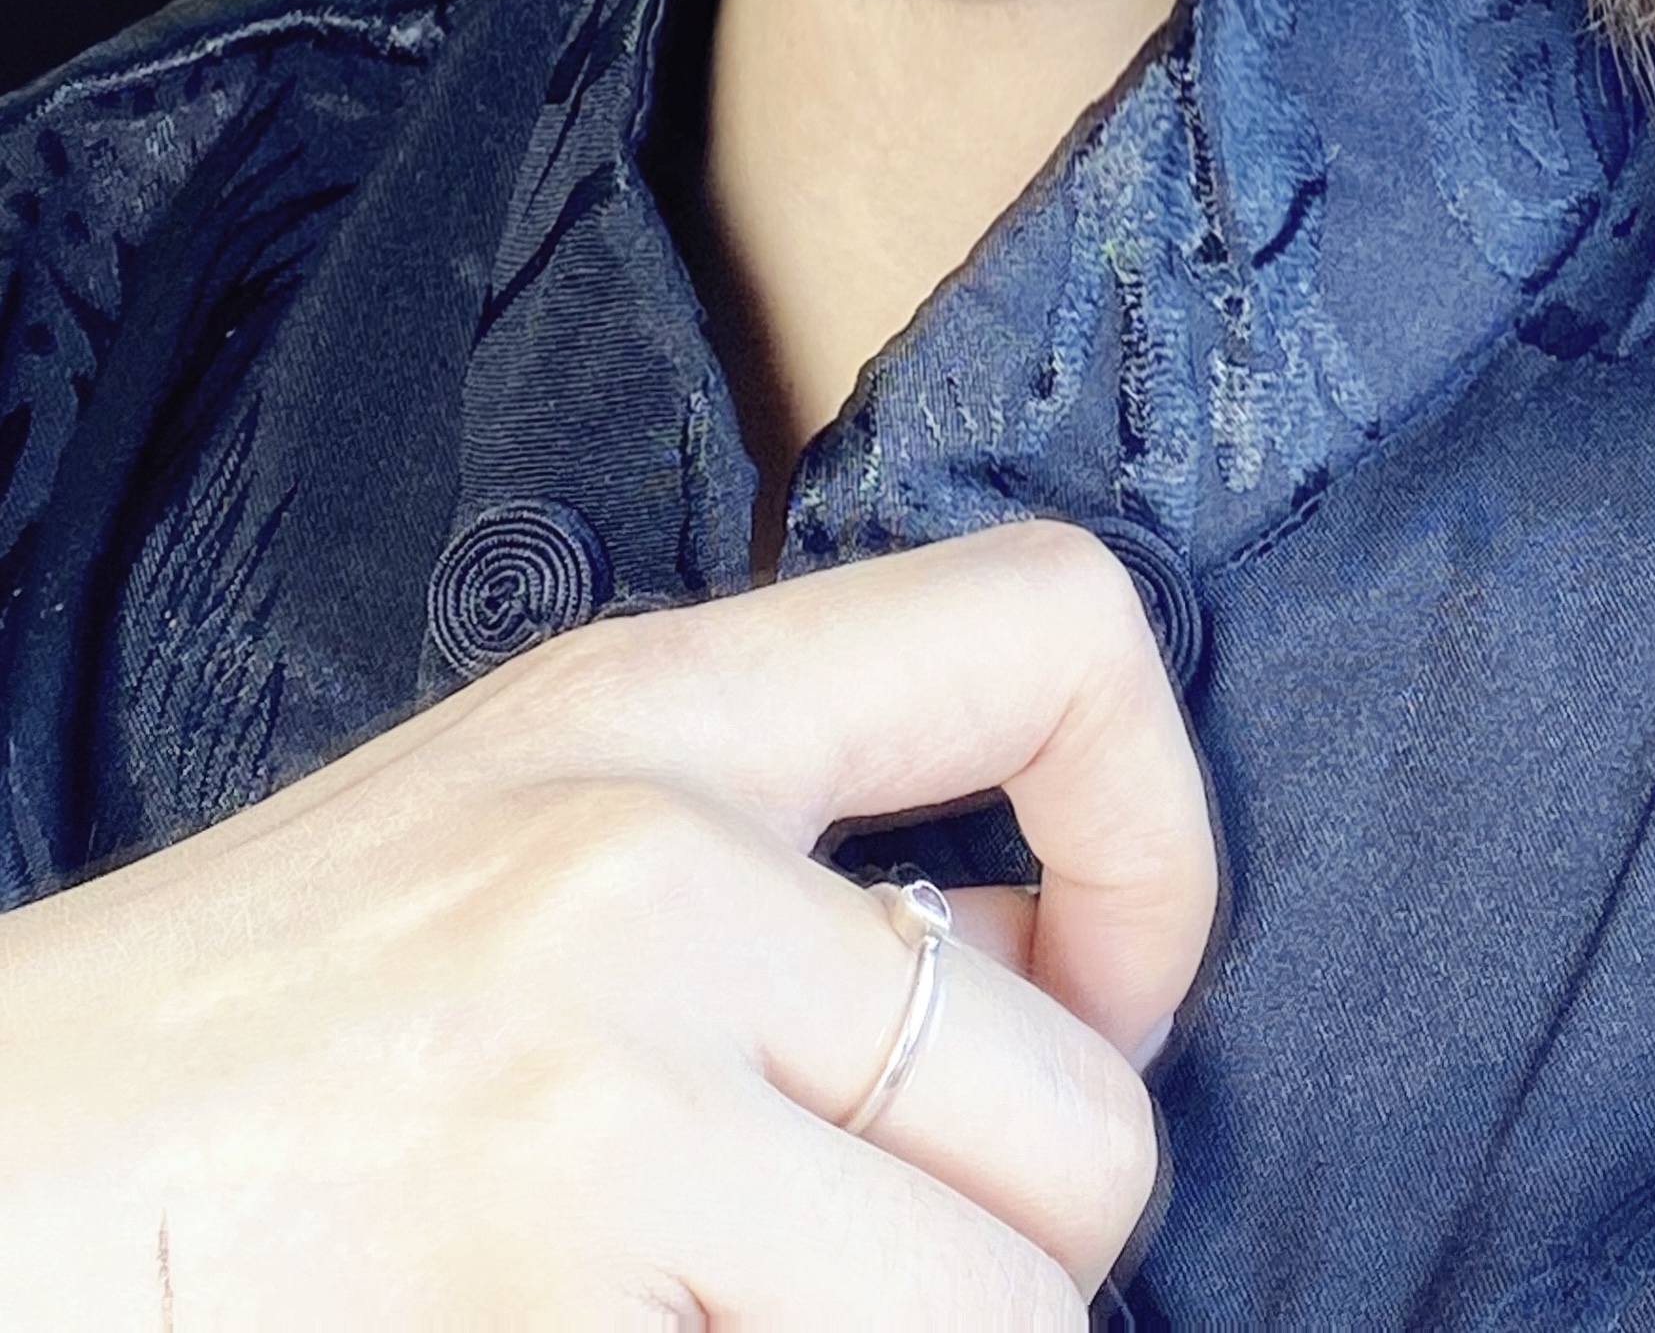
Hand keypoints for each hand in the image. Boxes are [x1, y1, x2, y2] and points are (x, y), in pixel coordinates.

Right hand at [0, 517, 1213, 1325]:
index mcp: (647, 716)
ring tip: (734, 1317)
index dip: (1159, 834)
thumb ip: (779, 862)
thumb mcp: (519, 830)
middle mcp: (639, 894)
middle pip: (1087, 1129)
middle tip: (856, 1261)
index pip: (1057, 629)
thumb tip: (1046, 984)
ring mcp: (589, 1143)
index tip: (1098, 991)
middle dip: (1017, 1246)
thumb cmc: (256, 1037)